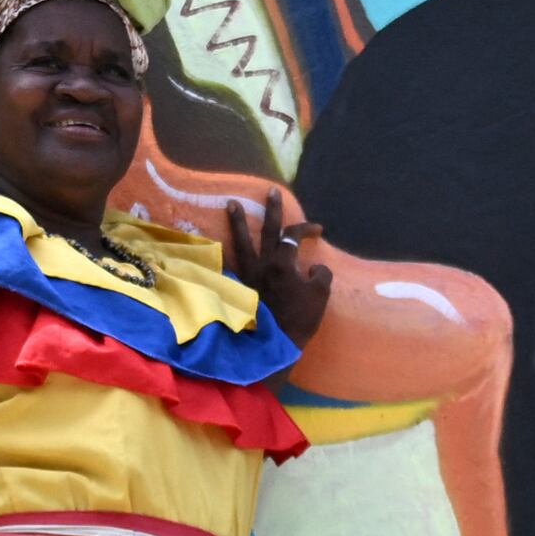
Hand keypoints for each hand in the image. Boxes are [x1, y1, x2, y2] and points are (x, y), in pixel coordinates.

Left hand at [221, 196, 335, 343]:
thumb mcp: (320, 296)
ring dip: (237, 221)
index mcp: (283, 263)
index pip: (293, 236)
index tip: (318, 230)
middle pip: (267, 230)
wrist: (273, 345)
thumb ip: (320, 275)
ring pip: (241, 242)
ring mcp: (247, 275)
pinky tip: (214, 244)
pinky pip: (228, 265)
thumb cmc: (298, 320)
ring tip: (230, 203)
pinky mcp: (238, 287)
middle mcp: (262, 263)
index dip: (305, 228)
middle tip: (270, 190)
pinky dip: (221, 253)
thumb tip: (314, 267)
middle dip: (271, 209)